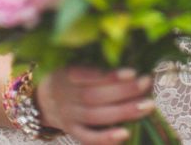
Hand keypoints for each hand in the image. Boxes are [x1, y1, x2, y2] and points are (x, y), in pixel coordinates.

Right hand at [36, 66, 153, 143]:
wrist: (43, 99)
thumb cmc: (67, 75)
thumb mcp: (73, 60)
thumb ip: (94, 60)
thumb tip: (129, 53)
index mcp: (67, 74)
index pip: (89, 75)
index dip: (110, 76)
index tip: (133, 71)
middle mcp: (67, 96)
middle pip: (96, 96)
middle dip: (124, 91)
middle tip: (146, 83)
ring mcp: (69, 116)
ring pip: (96, 116)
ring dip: (124, 112)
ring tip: (147, 105)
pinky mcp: (72, 131)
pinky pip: (88, 137)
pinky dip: (106, 138)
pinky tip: (126, 134)